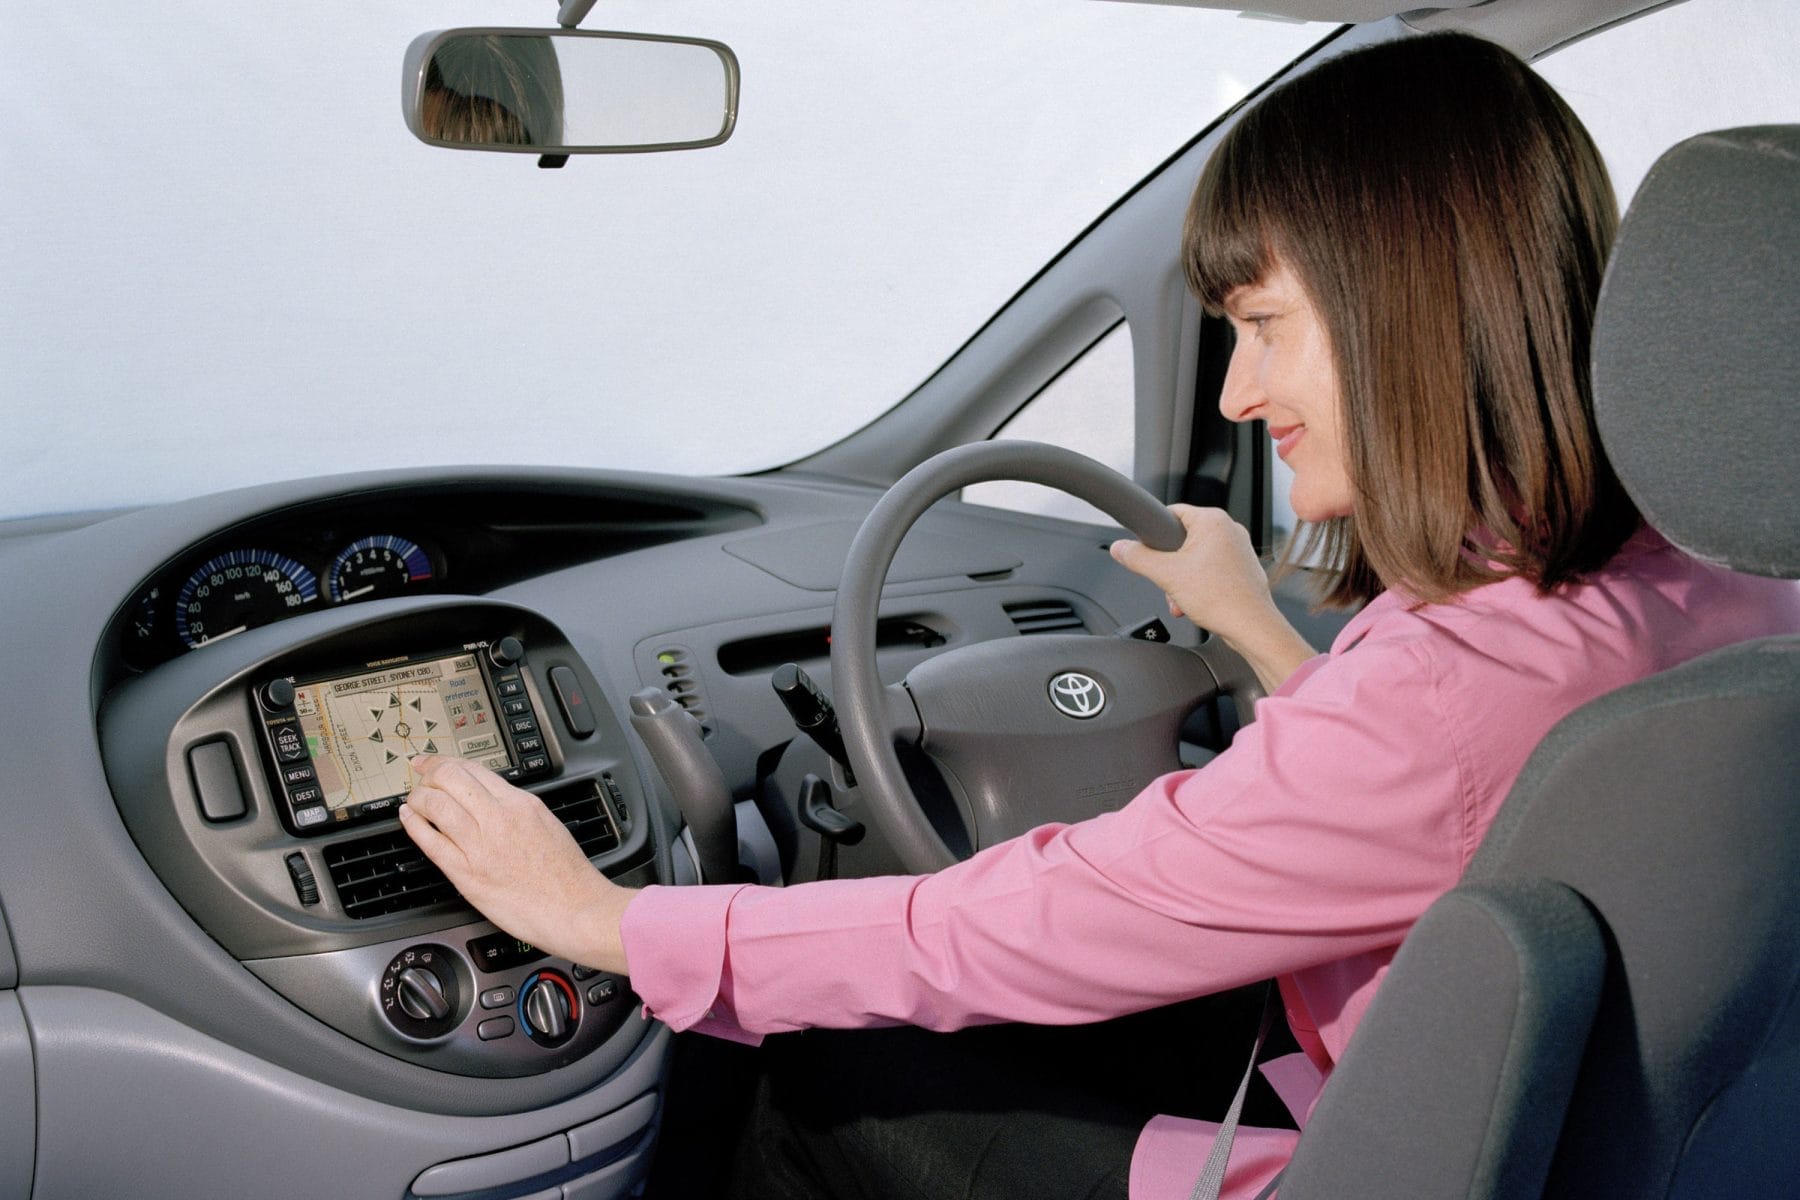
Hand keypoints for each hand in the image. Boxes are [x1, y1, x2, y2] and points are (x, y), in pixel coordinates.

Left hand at [400, 755, 635, 974]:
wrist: (574, 909)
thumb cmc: (567, 875)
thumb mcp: (547, 824)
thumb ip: (517, 810)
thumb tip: (492, 802)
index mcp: (521, 804)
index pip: (474, 770)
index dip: (448, 763)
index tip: (435, 763)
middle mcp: (498, 818)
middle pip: (451, 779)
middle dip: (429, 772)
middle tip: (419, 774)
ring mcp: (479, 845)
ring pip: (435, 805)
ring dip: (419, 797)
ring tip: (414, 800)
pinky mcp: (466, 873)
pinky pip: (430, 841)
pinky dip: (414, 825)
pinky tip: (409, 818)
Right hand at [1110, 504, 1315, 692]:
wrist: (1251, 627)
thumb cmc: (1222, 598)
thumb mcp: (1166, 575)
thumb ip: (1138, 558)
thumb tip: (1120, 548)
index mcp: (1213, 520)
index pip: (1171, 512)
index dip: (1155, 532)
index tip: (1147, 549)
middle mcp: (1229, 529)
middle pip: (1181, 538)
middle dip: (1169, 565)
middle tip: (1167, 581)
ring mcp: (1238, 549)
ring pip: (1195, 557)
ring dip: (1181, 579)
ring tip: (1182, 598)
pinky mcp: (1242, 567)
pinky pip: (1210, 569)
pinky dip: (1198, 585)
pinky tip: (1194, 603)